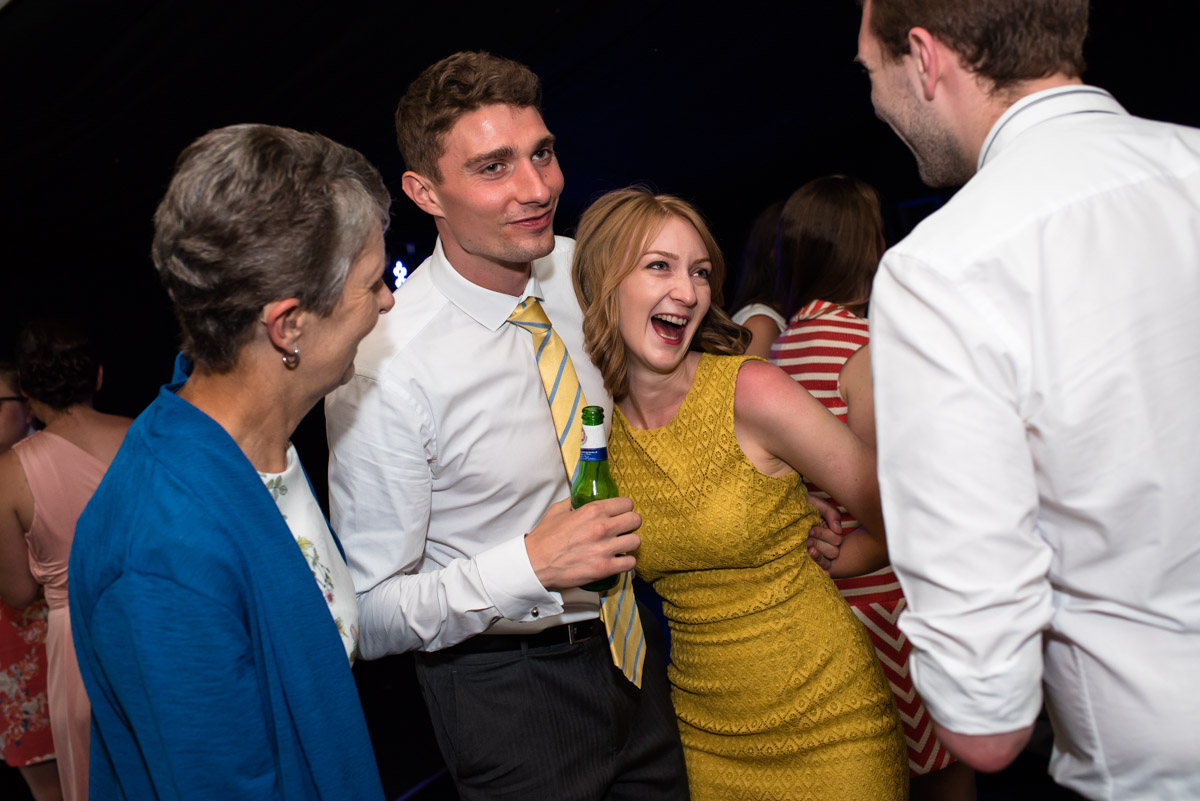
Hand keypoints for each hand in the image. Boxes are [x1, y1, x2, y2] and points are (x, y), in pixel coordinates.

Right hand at [524, 497, 641, 590]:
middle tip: (622, 529)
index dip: (624, 509)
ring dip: (629, 544)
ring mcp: (604, 548)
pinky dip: (625, 562)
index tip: (620, 514)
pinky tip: (617, 561)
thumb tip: (582, 496)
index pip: (626, 503)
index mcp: (592, 510)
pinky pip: (630, 563)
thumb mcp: (558, 510)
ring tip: (620, 546)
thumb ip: (574, 501)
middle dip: (630, 524)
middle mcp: (602, 527)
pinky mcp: (604, 568)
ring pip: (636, 541)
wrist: (534, 563)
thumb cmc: (545, 538)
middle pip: (635, 520)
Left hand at [807, 496, 843, 575]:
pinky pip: (818, 569)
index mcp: (829, 531)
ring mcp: (816, 554)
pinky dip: (819, 568)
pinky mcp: (806, 562)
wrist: (779, 509)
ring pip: (827, 562)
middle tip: (807, 538)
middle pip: (833, 552)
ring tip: (805, 546)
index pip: (836, 540)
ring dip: (817, 555)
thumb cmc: (799, 506)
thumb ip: (831, 513)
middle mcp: (825, 543)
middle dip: (820, 544)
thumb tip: (838, 530)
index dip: (824, 535)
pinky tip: (815, 565)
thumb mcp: (817, 505)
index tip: (810, 529)